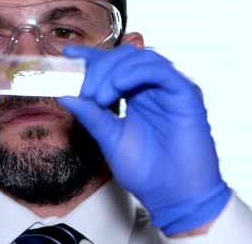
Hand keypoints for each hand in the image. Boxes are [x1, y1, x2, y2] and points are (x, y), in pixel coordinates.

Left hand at [59, 44, 230, 234]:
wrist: (173, 197)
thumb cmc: (146, 171)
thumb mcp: (109, 139)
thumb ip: (91, 116)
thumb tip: (65, 95)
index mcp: (136, 96)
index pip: (112, 66)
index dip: (90, 56)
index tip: (67, 54)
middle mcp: (153, 88)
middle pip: (124, 57)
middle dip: (99, 68)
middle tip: (84, 91)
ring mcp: (170, 89)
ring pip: (141, 58)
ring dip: (113, 71)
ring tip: (97, 95)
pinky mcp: (186, 94)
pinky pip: (160, 71)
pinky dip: (134, 72)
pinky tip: (117, 85)